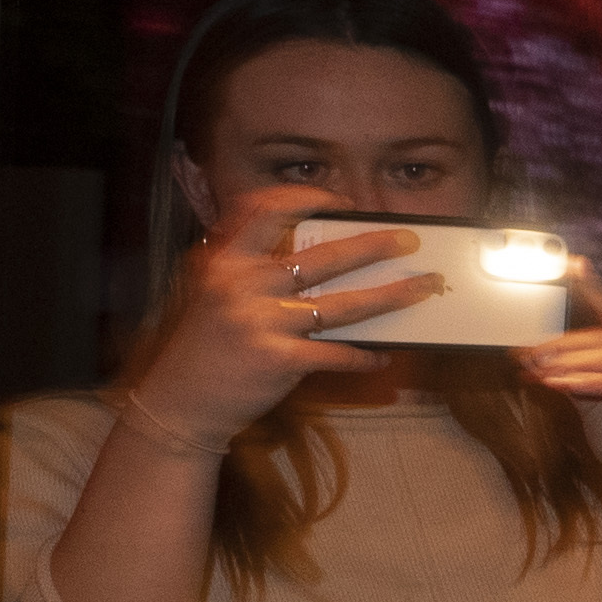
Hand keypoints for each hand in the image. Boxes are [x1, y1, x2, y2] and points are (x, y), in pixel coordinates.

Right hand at [124, 189, 438, 441]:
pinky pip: (337, 353)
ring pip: (343, 304)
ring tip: (422, 288)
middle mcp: (241, 285)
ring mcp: (261, 322)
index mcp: (225, 261)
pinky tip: (382, 355)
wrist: (178, 402)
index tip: (342, 201)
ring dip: (390, 296)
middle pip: (322, 257)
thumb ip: (251, 269)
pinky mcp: (278, 359)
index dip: (306, 199)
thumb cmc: (206, 346)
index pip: (266, 212)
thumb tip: (318, 256)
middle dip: (374, 246)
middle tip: (409, 241)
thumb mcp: (213, 294)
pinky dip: (364, 355)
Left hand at [517, 261, 601, 504]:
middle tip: (532, 351)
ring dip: (577, 362)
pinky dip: (594, 382)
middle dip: (568, 342)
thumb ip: (573, 379)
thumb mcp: (593, 405)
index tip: (573, 266)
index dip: (598, 290)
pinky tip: (566, 385)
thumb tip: (534, 359)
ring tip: (542, 370)